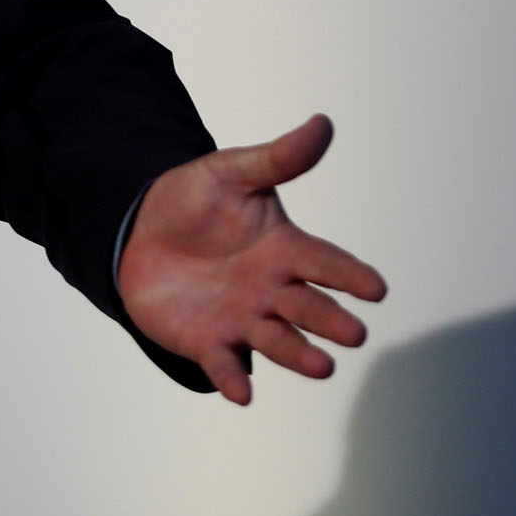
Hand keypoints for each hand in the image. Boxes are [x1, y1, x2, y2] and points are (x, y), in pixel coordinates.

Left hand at [117, 114, 386, 404]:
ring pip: (277, 340)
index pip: (326, 262)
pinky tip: (241, 392)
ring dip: (298, 354)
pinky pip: (224, 362)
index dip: (351, 275)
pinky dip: (233, 378)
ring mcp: (242, 318)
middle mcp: (272, 289)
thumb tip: (323, 123)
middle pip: (309, 307)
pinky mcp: (208, 340)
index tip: (377, 288)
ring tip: (322, 367)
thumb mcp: (231, 173)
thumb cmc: (195, 202)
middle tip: (354, 333)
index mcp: (284, 249)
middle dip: (331, 320)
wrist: (139, 232)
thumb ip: (277, 159)